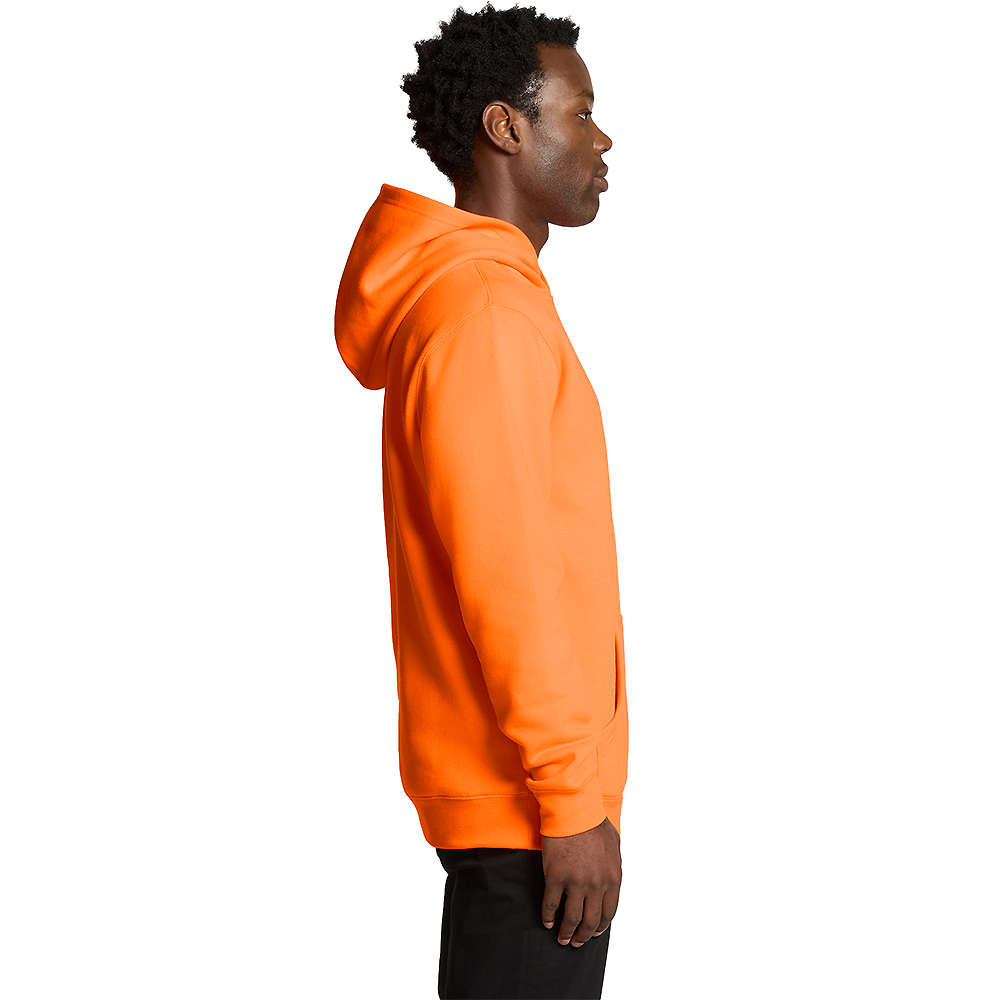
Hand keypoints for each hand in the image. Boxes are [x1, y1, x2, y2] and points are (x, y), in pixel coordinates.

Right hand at [541, 817, 621, 946]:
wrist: (574, 810)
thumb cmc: (594, 823)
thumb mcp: (615, 845)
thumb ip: (614, 866)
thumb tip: (610, 878)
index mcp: (613, 878)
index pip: (609, 912)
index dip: (601, 926)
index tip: (595, 932)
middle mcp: (597, 885)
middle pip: (591, 921)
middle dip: (584, 936)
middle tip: (577, 942)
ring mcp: (576, 882)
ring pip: (572, 918)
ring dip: (567, 933)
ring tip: (562, 938)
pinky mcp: (555, 877)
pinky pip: (551, 905)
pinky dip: (548, 917)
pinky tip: (547, 922)